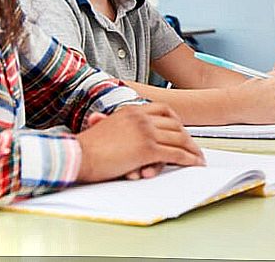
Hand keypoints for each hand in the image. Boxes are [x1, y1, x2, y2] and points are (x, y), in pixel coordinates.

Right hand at [76, 103, 204, 182]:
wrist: (76, 157)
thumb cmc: (84, 148)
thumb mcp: (104, 127)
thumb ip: (115, 124)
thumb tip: (103, 121)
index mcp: (132, 110)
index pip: (164, 110)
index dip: (177, 122)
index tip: (182, 131)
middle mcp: (141, 118)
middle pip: (175, 125)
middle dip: (187, 138)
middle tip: (194, 148)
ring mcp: (146, 132)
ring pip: (179, 139)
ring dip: (191, 150)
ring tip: (198, 158)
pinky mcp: (148, 149)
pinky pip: (175, 154)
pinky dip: (188, 159)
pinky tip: (194, 163)